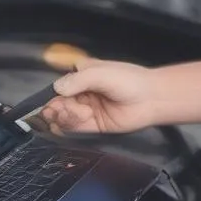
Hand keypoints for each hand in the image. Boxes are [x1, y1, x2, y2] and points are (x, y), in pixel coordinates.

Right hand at [41, 58, 157, 134]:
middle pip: (59, 103)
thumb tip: (56, 88)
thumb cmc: (130, 80)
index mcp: (82, 76)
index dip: (52, 94)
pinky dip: (69, 125)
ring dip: (63, 116)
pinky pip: (75, 127)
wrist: (152, 99)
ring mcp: (88, 110)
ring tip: (72, 113)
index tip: (48, 100)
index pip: (60, 85)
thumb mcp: (101, 73)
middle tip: (55, 110)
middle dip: (55, 107)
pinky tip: (71, 121)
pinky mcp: (94, 126)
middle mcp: (83, 94)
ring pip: (65, 116)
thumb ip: (78, 80)